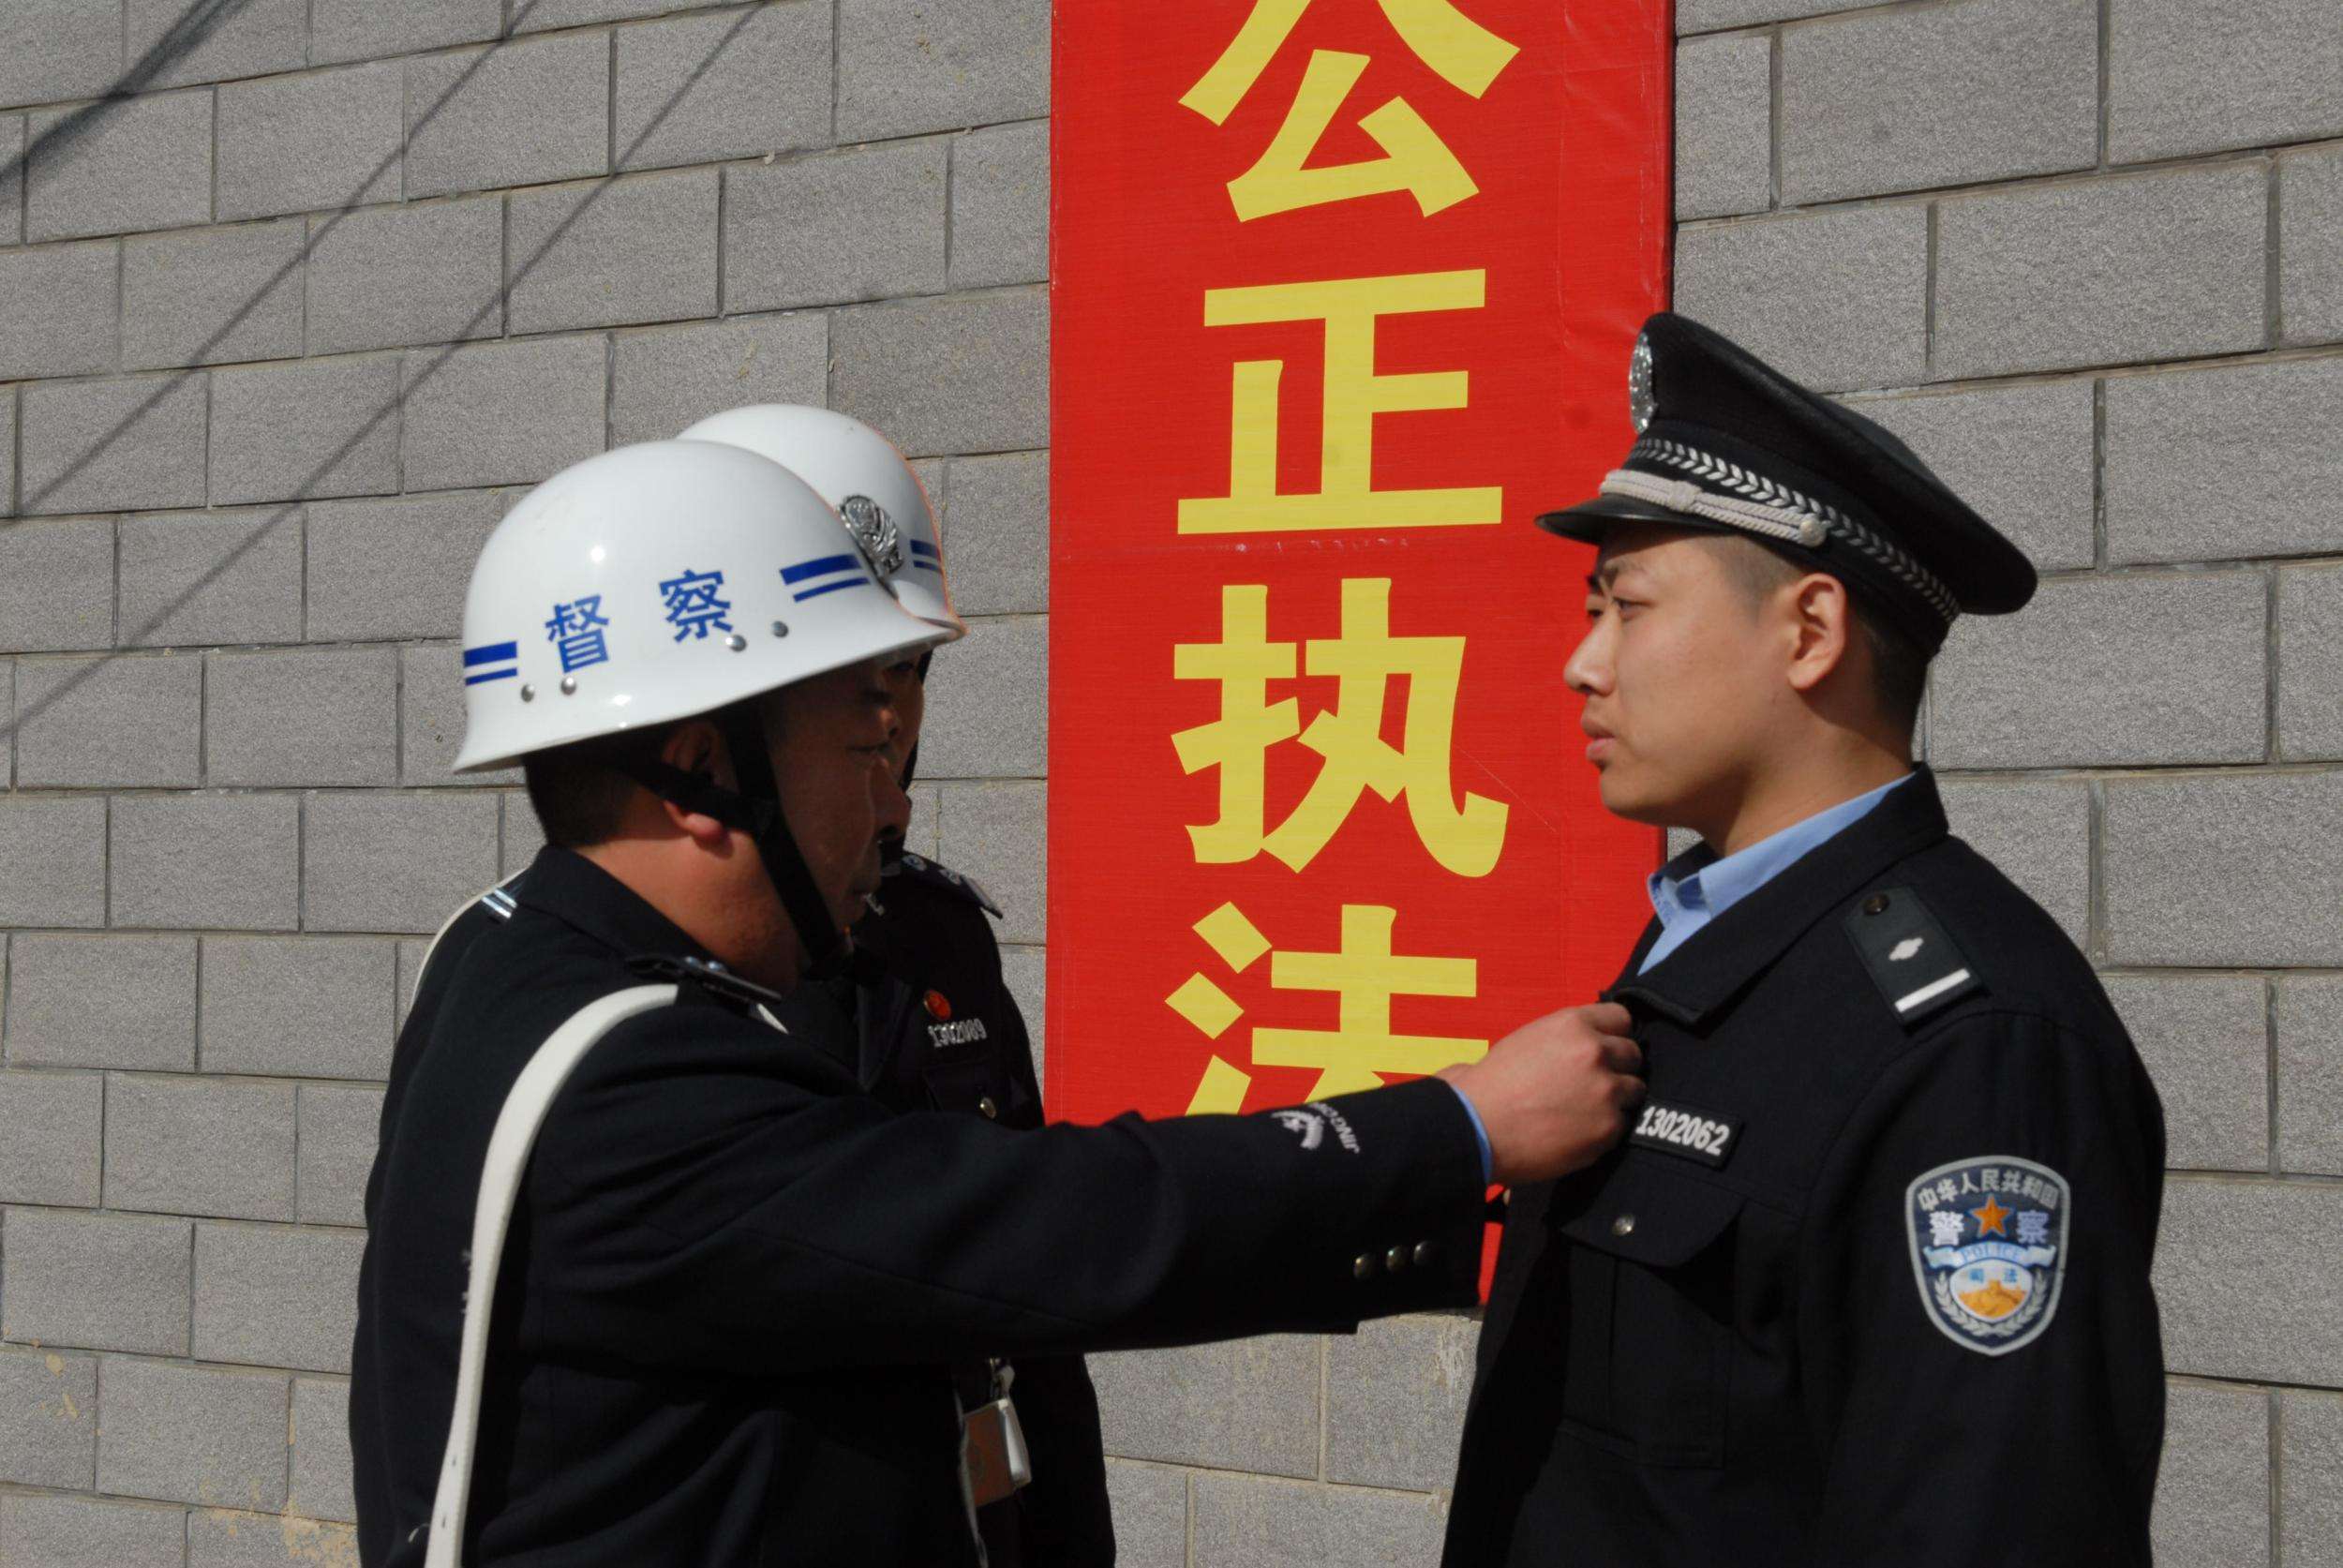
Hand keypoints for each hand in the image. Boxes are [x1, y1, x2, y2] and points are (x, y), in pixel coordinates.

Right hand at [1440, 1004, 1643, 1185]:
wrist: (1477, 1128)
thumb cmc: (1489, 1087)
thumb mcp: (1524, 1041)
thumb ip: (1561, 1039)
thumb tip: (1584, 1044)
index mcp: (1572, 1024)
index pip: (1621, 1018)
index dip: (1613, 1034)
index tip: (1607, 1048)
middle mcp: (1595, 1051)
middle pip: (1633, 1054)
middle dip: (1618, 1068)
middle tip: (1595, 1084)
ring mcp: (1606, 1090)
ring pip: (1634, 1090)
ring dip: (1617, 1100)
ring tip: (1587, 1111)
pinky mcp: (1608, 1127)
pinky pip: (1622, 1125)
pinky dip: (1605, 1131)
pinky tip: (1579, 1133)